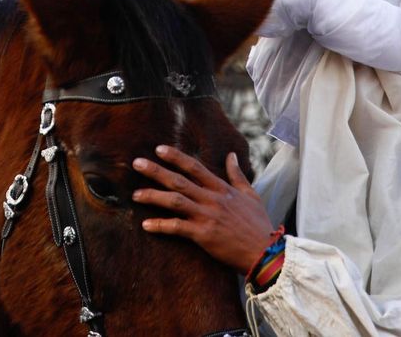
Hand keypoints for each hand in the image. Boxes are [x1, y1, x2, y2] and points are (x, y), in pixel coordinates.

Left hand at [132, 146, 275, 273]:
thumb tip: (231, 155)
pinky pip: (177, 228)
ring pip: (174, 201)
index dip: (176, 157)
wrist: (265, 252)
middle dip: (156, 170)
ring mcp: (207, 216)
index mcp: (222, 189)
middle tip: (136, 163)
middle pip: (179, 181)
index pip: (195, 167)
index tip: (159, 149)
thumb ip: (237, 175)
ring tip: (135, 195)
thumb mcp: (251, 195)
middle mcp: (212, 199)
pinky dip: (160, 225)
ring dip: (153, 196)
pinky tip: (146, 225)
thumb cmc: (258, 225)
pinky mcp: (203, 235)